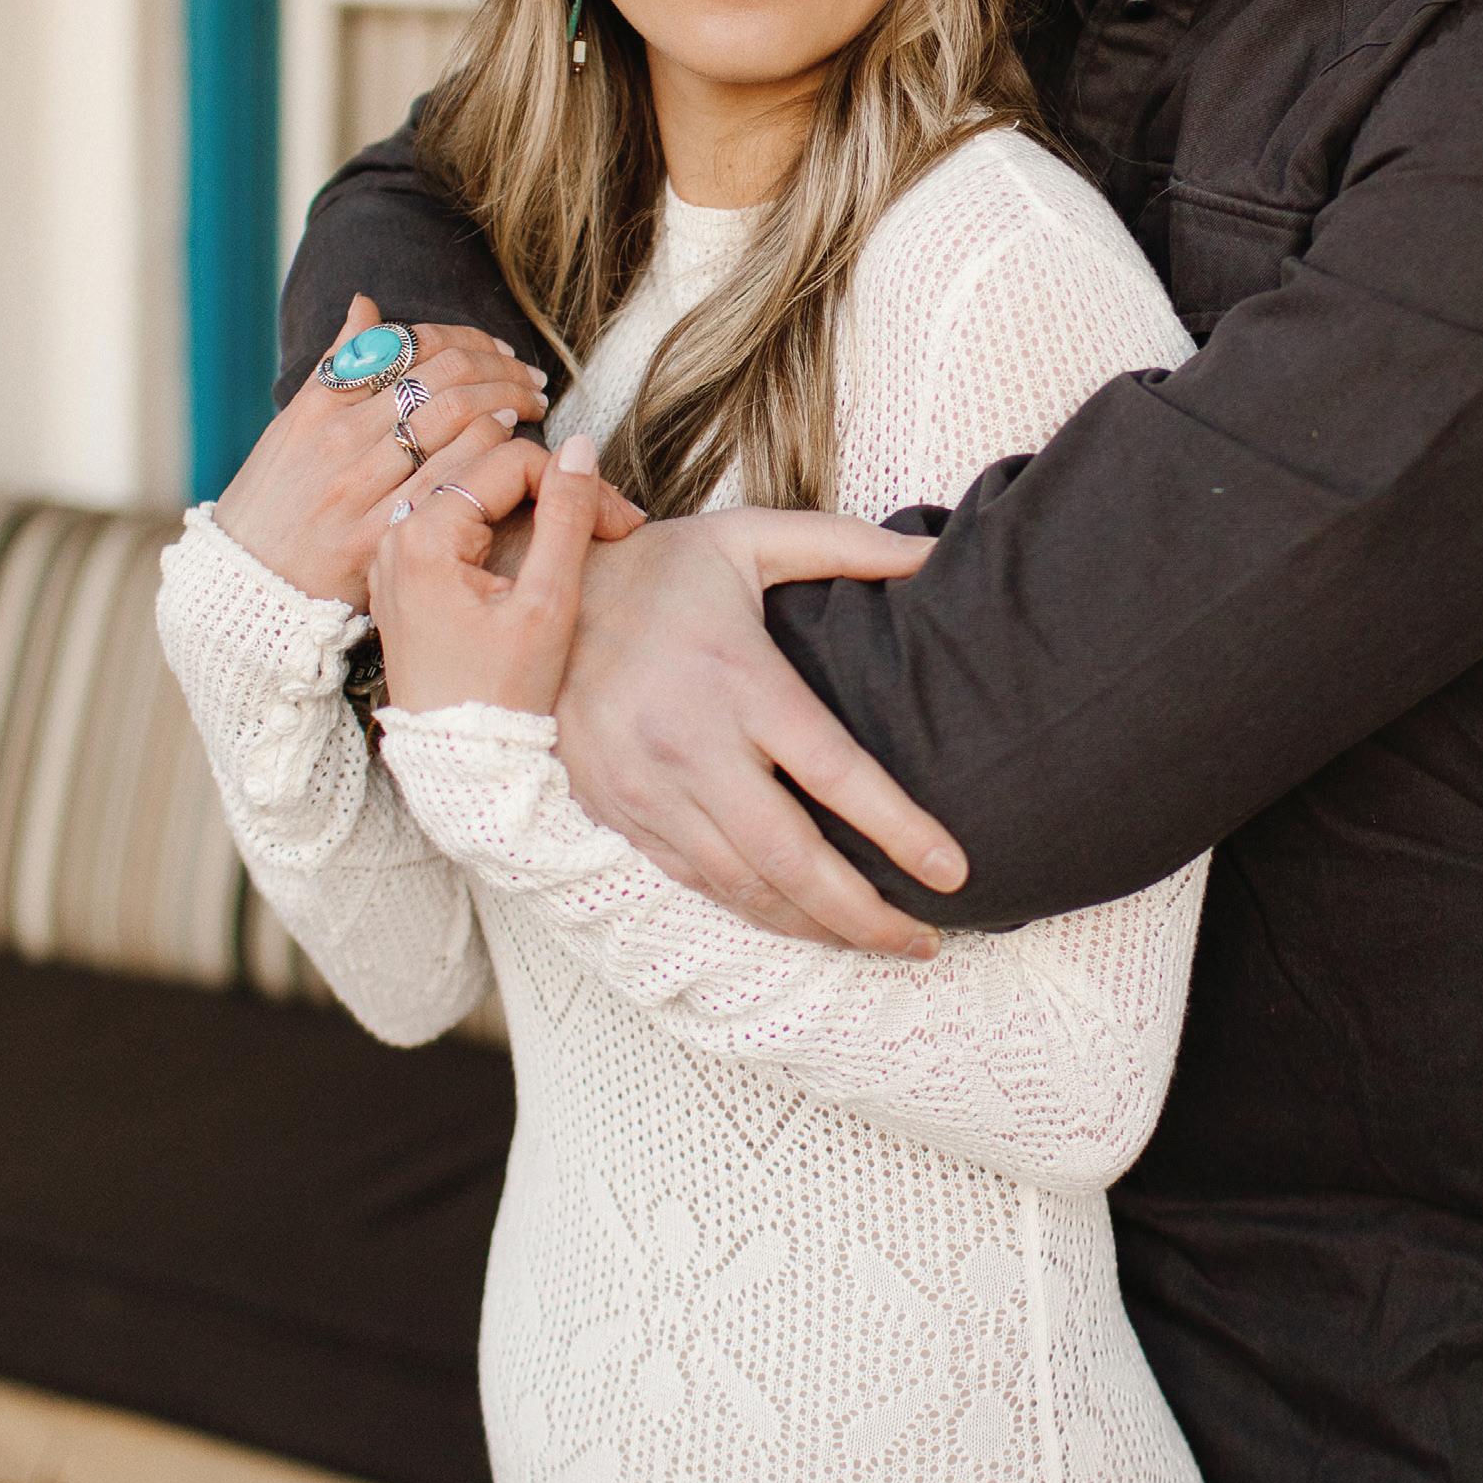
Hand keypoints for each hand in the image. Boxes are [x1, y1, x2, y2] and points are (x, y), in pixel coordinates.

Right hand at [212, 294, 554, 606]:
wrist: (245, 586)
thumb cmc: (274, 501)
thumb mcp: (291, 426)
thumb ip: (336, 365)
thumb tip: (367, 304)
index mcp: (320, 408)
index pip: (410, 347)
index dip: (467, 340)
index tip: (497, 352)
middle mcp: (340, 441)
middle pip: (444, 380)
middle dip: (501, 370)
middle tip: (531, 378)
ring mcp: (361, 489)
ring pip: (455, 421)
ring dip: (508, 403)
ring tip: (530, 404)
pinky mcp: (380, 536)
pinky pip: (452, 480)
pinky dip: (489, 452)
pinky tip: (510, 443)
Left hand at [371, 431, 634, 716]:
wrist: (459, 761)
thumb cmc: (501, 692)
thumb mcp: (547, 603)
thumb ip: (566, 516)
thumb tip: (582, 447)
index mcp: (424, 535)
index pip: (512, 463)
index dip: (576, 483)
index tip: (619, 522)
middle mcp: (397, 535)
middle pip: (490, 472)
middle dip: (557, 489)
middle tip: (611, 525)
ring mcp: (395, 555)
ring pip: (475, 493)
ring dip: (533, 504)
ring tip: (583, 534)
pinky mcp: (404, 576)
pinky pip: (456, 522)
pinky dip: (502, 524)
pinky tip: (540, 550)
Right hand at [555, 510, 964, 957]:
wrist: (529, 597)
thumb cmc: (658, 566)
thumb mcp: (749, 538)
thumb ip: (848, 546)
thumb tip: (937, 555)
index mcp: (738, 676)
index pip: (834, 771)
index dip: (899, 830)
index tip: (952, 871)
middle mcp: (691, 742)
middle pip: (791, 856)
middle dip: (864, 914)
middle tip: (925, 945)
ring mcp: (647, 786)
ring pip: (742, 885)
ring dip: (813, 928)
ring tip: (877, 944)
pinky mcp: (617, 810)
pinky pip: (694, 880)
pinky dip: (752, 911)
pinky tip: (799, 922)